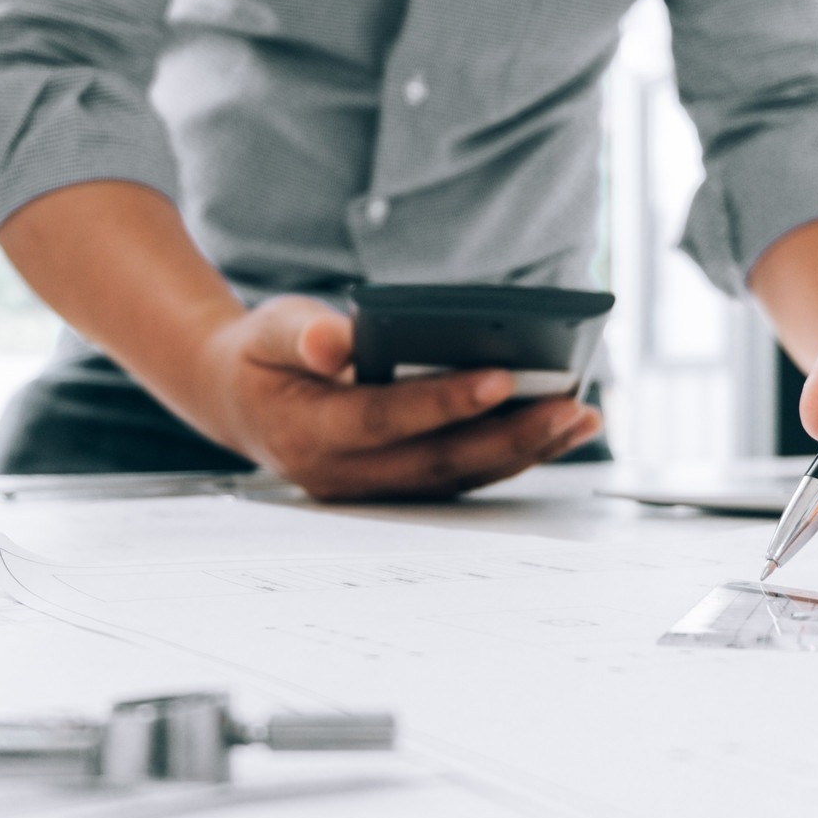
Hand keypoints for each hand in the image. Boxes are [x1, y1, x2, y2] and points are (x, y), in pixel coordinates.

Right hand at [191, 297, 601, 499]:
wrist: (236, 401)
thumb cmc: (262, 355)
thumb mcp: (269, 329)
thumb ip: (302, 334)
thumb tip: (332, 341)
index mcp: (307, 431)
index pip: (383, 419)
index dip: (443, 402)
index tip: (502, 377)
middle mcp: (342, 473)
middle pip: (438, 460)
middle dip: (511, 435)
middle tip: (571, 405)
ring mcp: (372, 488)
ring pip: (459, 475)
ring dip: (525, 450)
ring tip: (582, 416)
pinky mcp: (398, 486)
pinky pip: (461, 475)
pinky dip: (511, 453)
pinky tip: (556, 428)